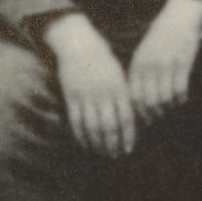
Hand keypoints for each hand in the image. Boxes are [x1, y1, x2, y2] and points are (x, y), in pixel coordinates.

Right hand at [47, 14, 133, 157]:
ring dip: (97, 143)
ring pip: (92, 127)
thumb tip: (130, 119)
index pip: (126, 117)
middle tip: (115, 155)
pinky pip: (76, 121)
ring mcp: (86, 96)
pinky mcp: (71, 97)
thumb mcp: (118, 75)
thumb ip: (124, 95)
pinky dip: (81, 135)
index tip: (129, 148)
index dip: (128, 135)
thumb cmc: (103, 60)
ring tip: (102, 153)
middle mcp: (103, 93)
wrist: (79, 45)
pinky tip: (85, 144)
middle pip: (109, 126)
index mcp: (118, 87)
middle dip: (113, 144)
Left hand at [126, 0, 201, 120]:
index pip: (134, 96)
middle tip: (158, 117)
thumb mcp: (143, 54)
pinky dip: (181, 99)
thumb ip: (140, 75)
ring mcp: (167, 65)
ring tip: (170, 108)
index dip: (139, 111)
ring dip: (169, 107)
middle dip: (154, 113)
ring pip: (166, 98)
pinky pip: (180, 89)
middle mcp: (150, 66)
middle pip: (149, 101)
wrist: (179, 17)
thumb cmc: (160, 38)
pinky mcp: (183, 63)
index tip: (144, 118)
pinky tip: (181, 99)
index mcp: (138, 64)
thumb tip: (138, 102)